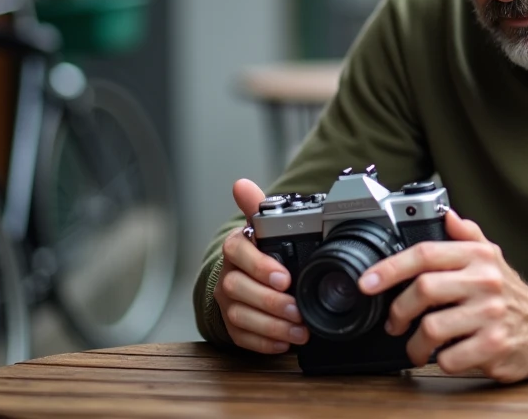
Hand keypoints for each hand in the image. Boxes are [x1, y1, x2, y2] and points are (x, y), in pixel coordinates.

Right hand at [214, 179, 309, 353]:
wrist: (244, 277)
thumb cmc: (258, 251)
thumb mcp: (260, 228)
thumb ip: (256, 207)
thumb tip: (240, 184)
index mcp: (235, 248)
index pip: (238, 253)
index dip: (260, 266)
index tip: (284, 277)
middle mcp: (226, 275)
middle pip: (239, 289)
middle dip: (271, 302)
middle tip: (298, 310)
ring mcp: (226, 302)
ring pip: (241, 316)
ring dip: (272, 326)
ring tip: (300, 330)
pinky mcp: (231, 325)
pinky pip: (242, 338)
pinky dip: (264, 343)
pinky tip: (285, 343)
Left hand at [358, 210, 527, 382]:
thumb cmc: (510, 294)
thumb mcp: (492, 257)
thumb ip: (466, 235)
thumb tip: (445, 213)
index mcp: (477, 257)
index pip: (426, 254)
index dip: (391, 267)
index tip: (368, 281)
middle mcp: (485, 282)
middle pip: (423, 289)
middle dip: (399, 311)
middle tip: (394, 323)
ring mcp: (490, 315)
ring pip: (431, 328)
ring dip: (415, 343)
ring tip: (417, 347)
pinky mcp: (494, 347)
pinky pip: (449, 358)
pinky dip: (440, 361)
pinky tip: (445, 356)